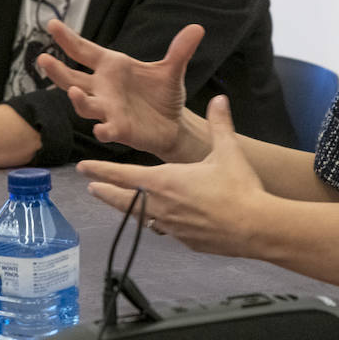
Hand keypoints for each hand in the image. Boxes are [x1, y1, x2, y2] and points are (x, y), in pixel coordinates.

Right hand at [38, 20, 203, 160]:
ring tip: (71, 91)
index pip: (84, 51)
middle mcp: (103, 88)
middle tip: (42, 58)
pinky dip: (103, 128)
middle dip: (57, 71)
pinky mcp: (120, 130)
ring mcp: (108, 109)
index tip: (51, 24)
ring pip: (85, 104)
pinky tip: (100, 128)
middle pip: (73, 78)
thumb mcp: (172, 70)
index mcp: (112, 67)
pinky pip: (107, 129)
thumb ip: (180, 50)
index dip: (68, 38)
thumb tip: (197, 27)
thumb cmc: (163, 94)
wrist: (173, 124)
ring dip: (77, 99)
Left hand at [80, 96, 269, 256]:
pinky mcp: (184, 241)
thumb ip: (220, 124)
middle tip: (91, 188)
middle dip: (105, 191)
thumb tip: (219, 99)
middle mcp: (162, 205)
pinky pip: (162, 229)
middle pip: (124, 199)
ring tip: (117, 203)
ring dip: (126, 208)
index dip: (102, 171)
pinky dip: (154, 222)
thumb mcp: (228, 151)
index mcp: (166, 181)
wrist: (254, 227)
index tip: (84, 168)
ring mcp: (171, 226)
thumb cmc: (238, 188)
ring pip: (140, 216)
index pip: (124, 175)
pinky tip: (157, 221)